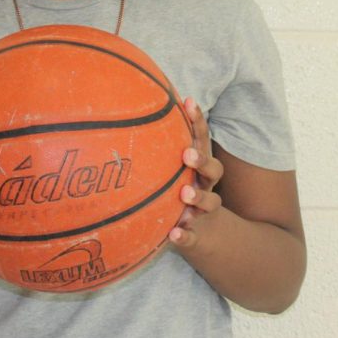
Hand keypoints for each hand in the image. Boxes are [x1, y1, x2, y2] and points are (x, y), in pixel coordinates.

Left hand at [169, 97, 224, 249]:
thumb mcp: (172, 168)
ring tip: (185, 193)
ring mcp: (204, 210)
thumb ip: (156, 147)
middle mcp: (206, 185)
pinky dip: (185, 235)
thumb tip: (123, 112)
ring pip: (211, 202)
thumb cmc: (178, 189)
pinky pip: (193, 236)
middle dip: (202, 160)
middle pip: (214, 169)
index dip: (198, 120)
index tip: (188, 101)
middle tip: (186, 154)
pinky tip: (173, 233)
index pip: (202, 139)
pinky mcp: (197, 234)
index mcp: (199, 165)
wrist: (202, 233)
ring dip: (199, 197)